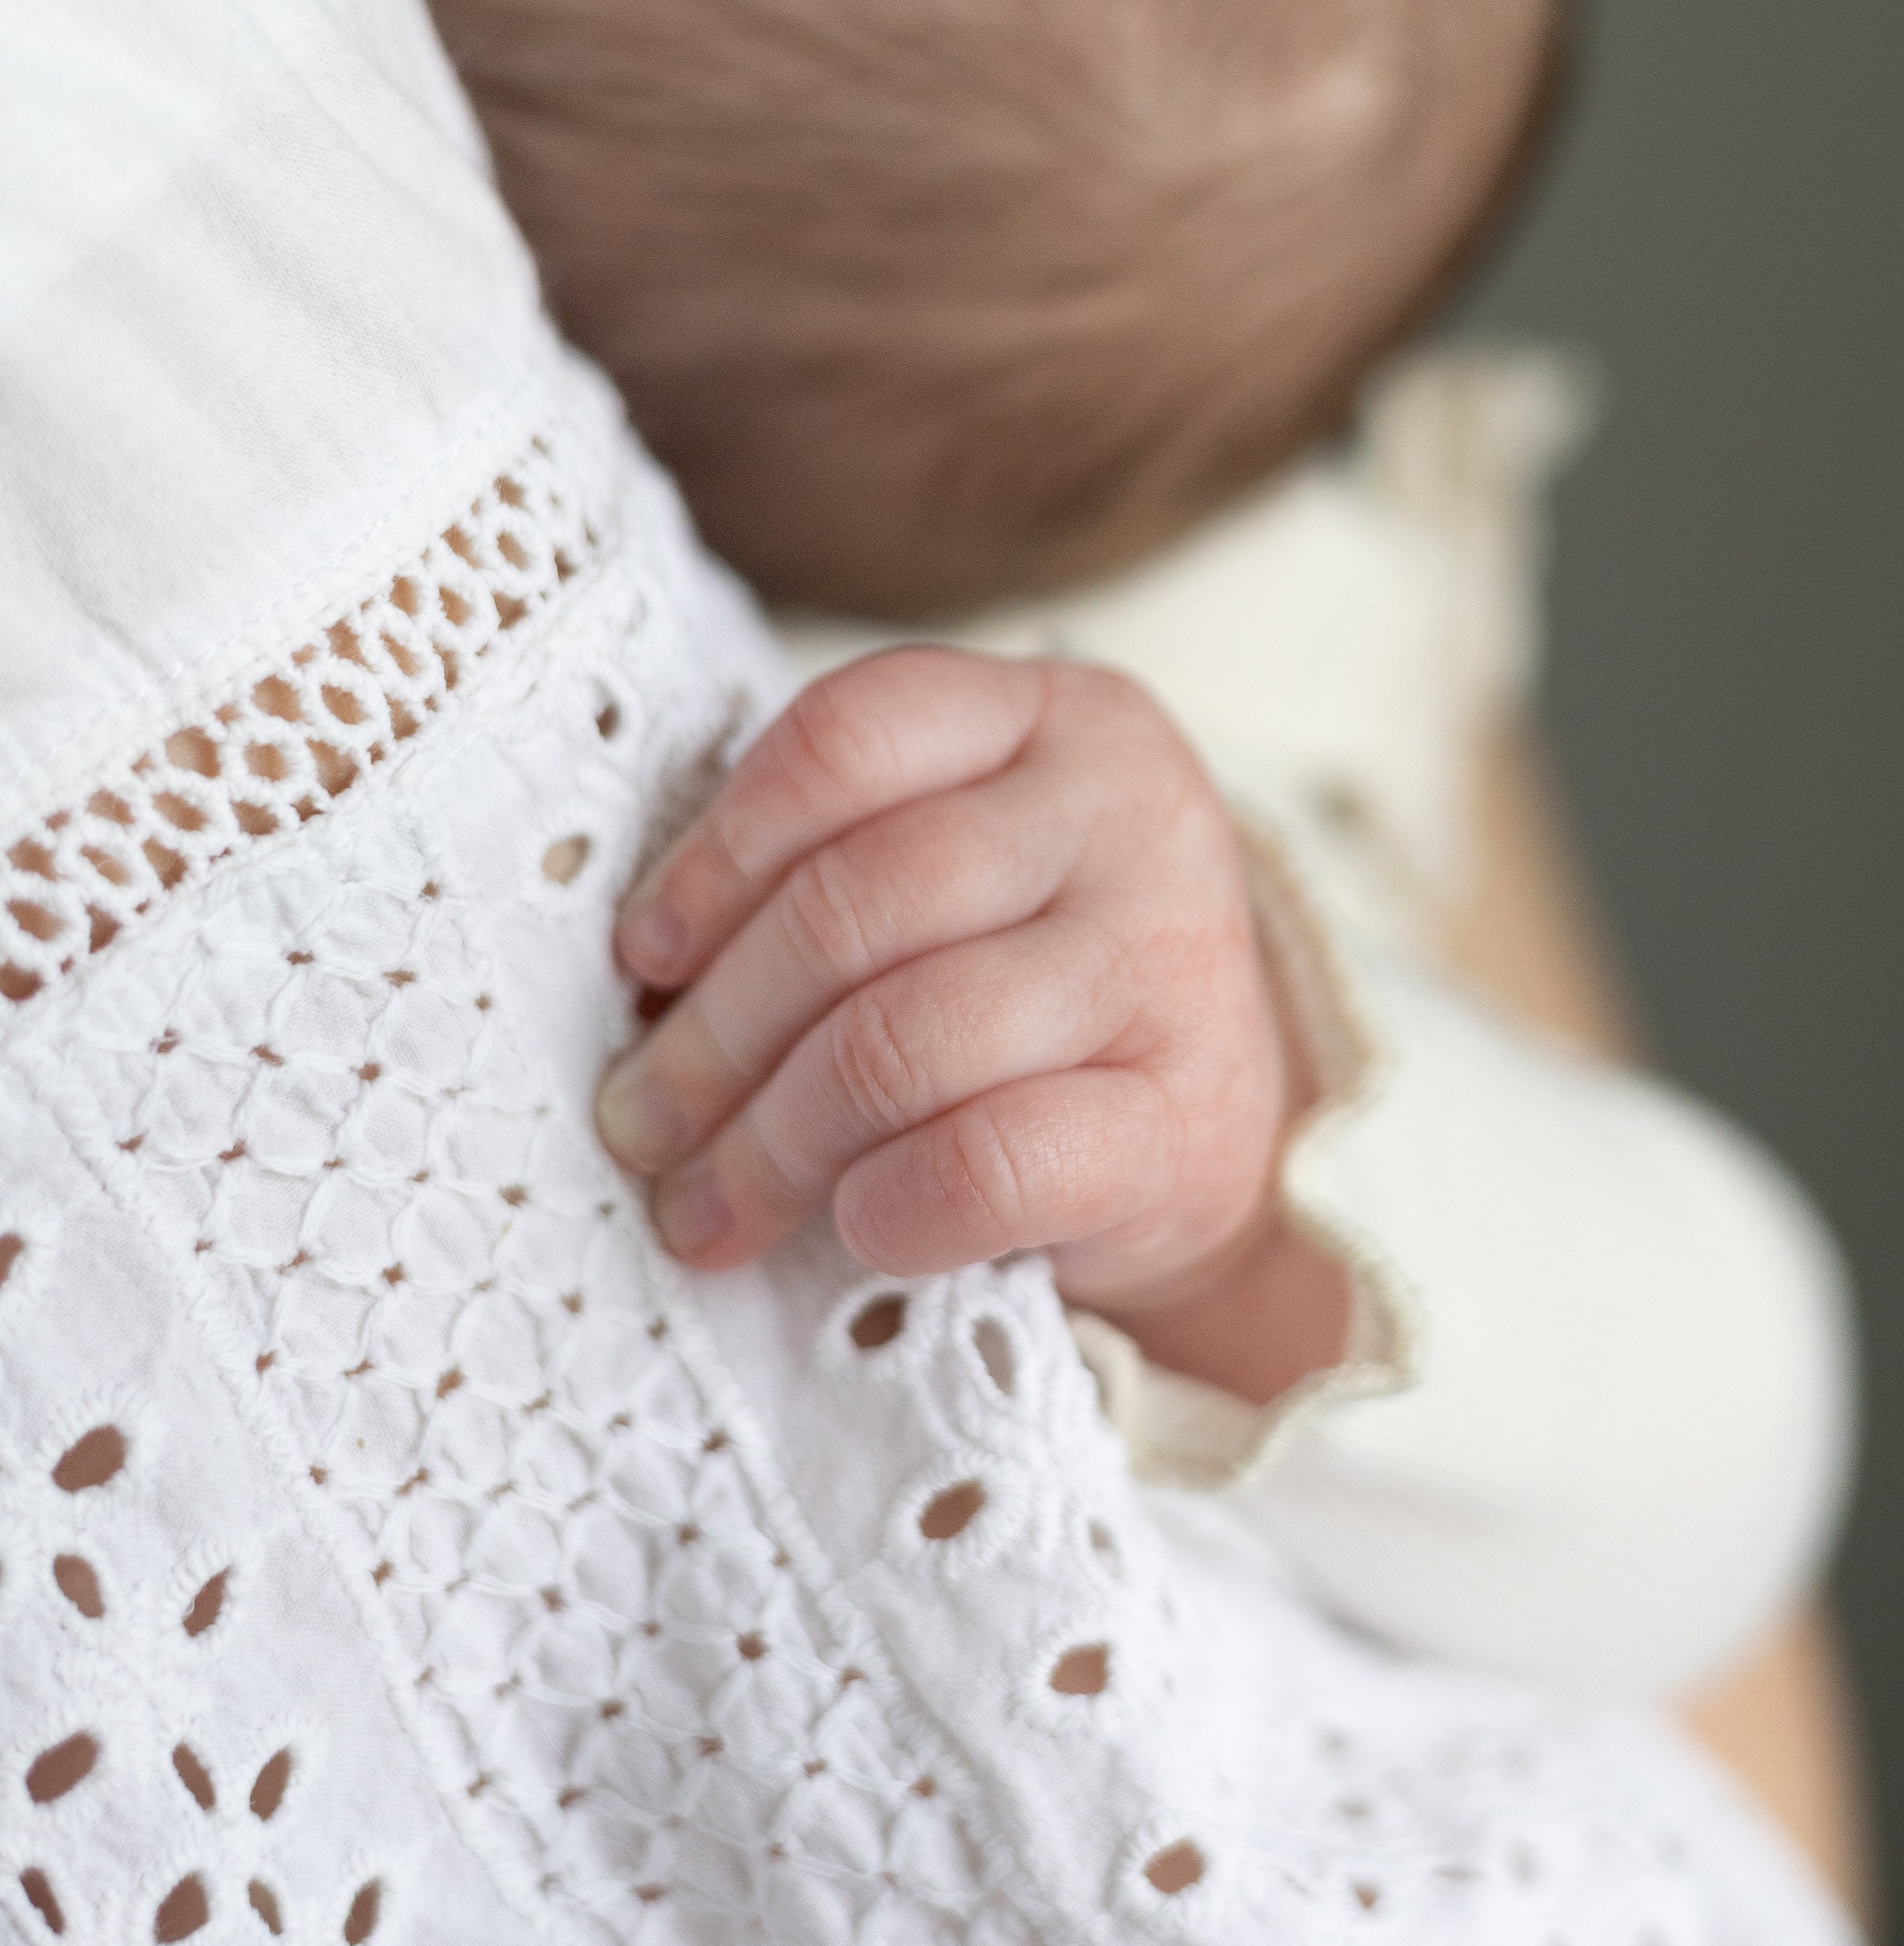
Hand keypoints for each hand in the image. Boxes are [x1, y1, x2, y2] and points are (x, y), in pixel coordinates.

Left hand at [595, 646, 1305, 1323]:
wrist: (1224, 1130)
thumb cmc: (1037, 986)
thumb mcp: (965, 869)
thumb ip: (835, 867)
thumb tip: (643, 981)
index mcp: (1058, 715)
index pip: (849, 733)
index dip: (717, 851)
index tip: (645, 956)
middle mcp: (1127, 814)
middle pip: (858, 902)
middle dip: (715, 1031)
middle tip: (637, 1121)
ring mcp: (1169, 964)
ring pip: (905, 1039)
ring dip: (769, 1140)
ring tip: (703, 1203)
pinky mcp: (1184, 1125)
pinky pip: (986, 1164)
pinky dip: (886, 1206)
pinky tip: (849, 1230)